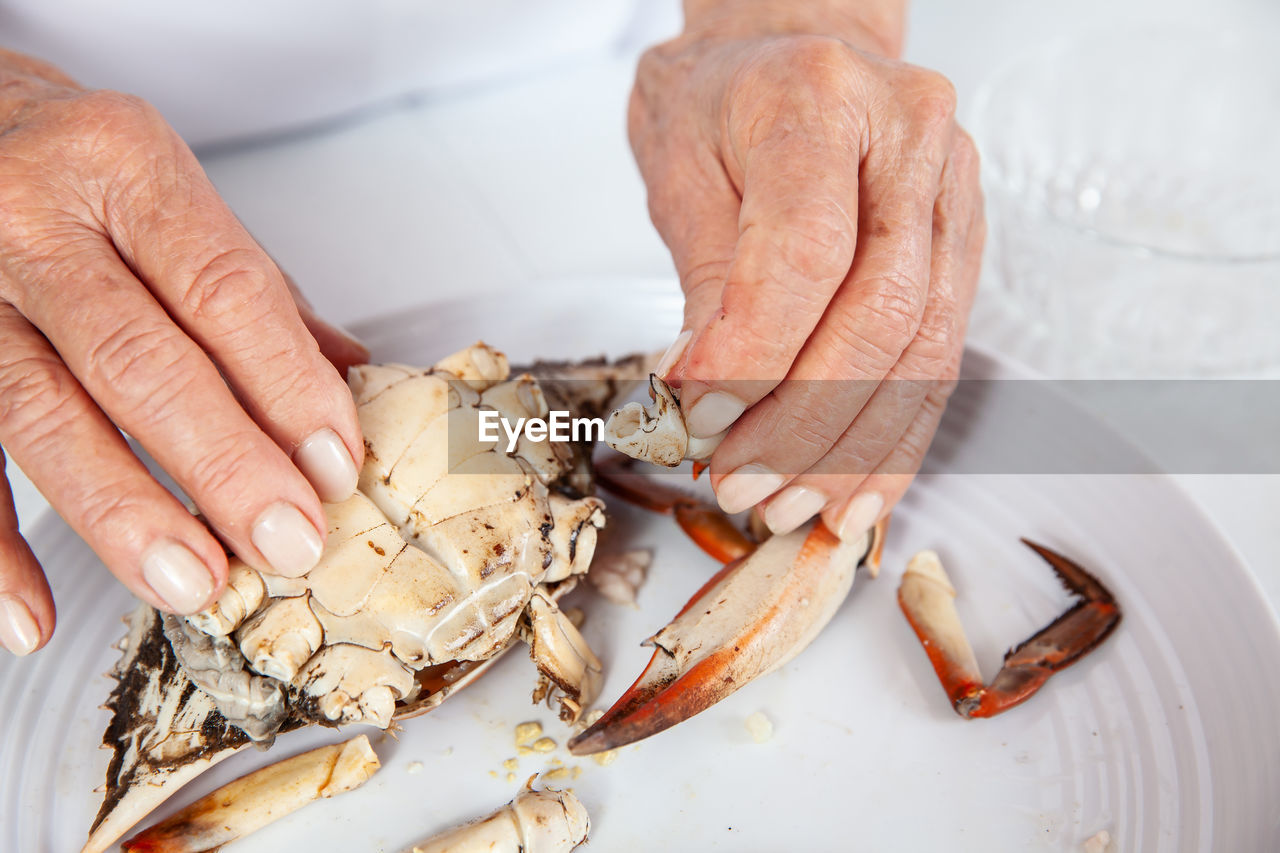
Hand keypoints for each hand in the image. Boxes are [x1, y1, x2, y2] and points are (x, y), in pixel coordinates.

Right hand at [0, 49, 367, 655]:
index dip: (287, 387)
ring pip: (41, 414)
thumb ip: (254, 291)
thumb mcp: (173, 196)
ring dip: (125, 513)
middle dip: (223, 466)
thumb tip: (348, 379)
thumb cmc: (76, 166)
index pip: (225, 292)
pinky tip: (35, 612)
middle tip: (286, 543)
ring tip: (194, 581)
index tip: (336, 468)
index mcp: (126, 165)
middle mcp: (33, 215)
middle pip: (140, 360)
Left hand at [631, 4, 983, 540]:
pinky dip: (896, 436)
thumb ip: (703, 283)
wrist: (794, 47)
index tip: (698, 418)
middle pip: (880, 313)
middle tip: (740, 482)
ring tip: (792, 507)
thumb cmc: (725, 98)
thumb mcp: (680, 167)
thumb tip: (703, 396)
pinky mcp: (962, 242)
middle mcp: (908, 138)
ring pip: (924, 349)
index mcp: (821, 101)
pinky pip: (942, 356)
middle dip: (803, 423)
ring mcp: (951, 190)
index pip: (804, 254)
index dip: (754, 355)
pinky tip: (858, 490)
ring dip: (853, 449)